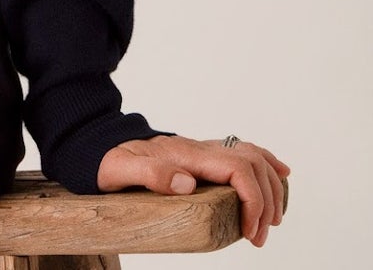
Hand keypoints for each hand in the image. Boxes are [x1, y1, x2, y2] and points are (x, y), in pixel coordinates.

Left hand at [96, 134, 290, 245]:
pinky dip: (266, 163)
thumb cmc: (108, 160)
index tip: (249, 231)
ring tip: (270, 221)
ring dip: (270, 188)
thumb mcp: (120, 170)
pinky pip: (242, 153)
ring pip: (252, 156)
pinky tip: (280, 174)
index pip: (237, 167)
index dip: (253, 199)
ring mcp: (202, 150)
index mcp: (185, 154)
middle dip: (266, 201)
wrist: (99, 145)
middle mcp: (198, 148)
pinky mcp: (202, 156)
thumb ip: (151, 174)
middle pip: (251, 163)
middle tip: (258, 236)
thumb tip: (188, 183)